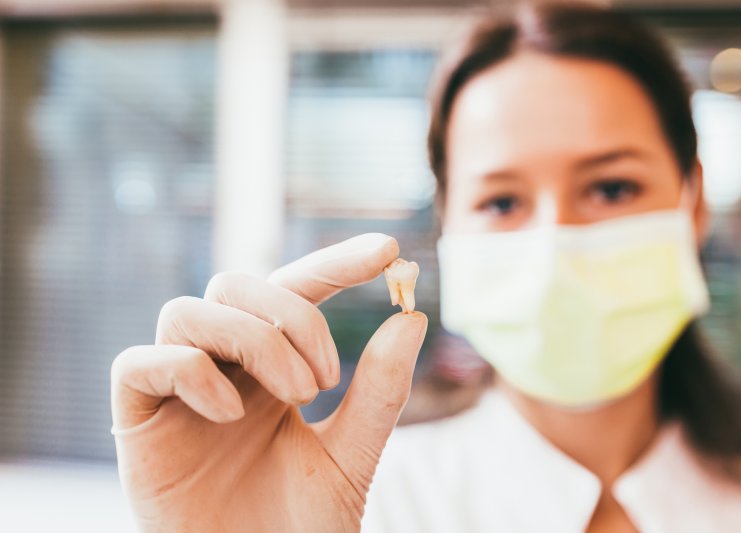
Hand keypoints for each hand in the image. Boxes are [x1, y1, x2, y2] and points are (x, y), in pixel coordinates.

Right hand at [110, 234, 427, 531]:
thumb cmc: (297, 529)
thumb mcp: (351, 456)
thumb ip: (379, 393)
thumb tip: (412, 318)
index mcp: (269, 368)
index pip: (294, 290)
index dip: (334, 263)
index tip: (387, 250)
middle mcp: (220, 368)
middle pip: (234, 284)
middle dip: (290, 315)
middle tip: (325, 378)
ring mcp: (176, 393)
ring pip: (187, 310)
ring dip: (252, 340)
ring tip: (296, 396)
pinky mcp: (135, 424)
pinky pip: (138, 363)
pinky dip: (188, 371)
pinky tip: (228, 414)